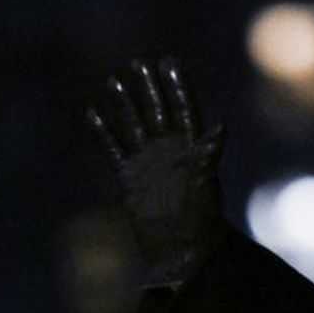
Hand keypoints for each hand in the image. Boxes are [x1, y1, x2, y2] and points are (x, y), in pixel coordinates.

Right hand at [86, 56, 227, 287]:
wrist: (182, 249)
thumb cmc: (202, 219)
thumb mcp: (206, 184)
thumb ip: (209, 155)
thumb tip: (221, 128)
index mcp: (191, 147)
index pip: (183, 109)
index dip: (176, 87)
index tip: (168, 62)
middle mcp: (169, 149)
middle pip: (157, 111)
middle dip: (148, 87)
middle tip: (138, 62)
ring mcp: (148, 161)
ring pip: (133, 125)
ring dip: (123, 104)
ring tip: (112, 80)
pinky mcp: (129, 177)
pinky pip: (113, 148)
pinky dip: (103, 132)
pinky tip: (92, 113)